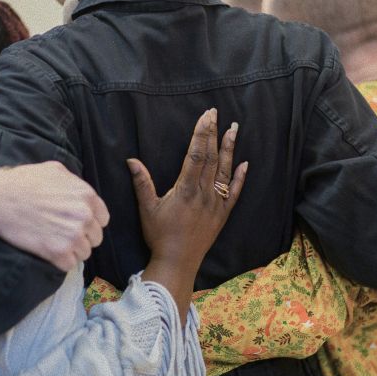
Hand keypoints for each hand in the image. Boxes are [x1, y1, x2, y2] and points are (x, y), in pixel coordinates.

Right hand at [0, 162, 109, 271]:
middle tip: (62, 234)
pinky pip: (69, 264)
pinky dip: (60, 261)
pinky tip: (48, 251)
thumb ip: (74, 182)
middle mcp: (84, 216)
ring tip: (54, 242)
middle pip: (95, 237)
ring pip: (84, 253)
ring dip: (71, 251)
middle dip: (82, 237)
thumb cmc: (23, 182)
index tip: (77, 224)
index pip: (102, 219)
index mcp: (87, 196)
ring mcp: (73, 235)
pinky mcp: (58, 252)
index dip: (90, 223)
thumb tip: (81, 193)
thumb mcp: (55, 170)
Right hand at [130, 109, 246, 320]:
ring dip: (230, 148)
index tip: (205, 116)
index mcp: (185, 189)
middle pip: (211, 157)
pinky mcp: (222, 214)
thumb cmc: (159, 235)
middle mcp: (204, 193)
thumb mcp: (147, 208)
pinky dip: (240, 177)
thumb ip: (142, 182)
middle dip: (214, 133)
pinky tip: (245, 163)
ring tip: (234, 129)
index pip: (196, 154)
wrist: (178, 262)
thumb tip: (131, 160)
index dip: (201, 133)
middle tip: (217, 113)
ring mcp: (216, 203)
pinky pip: (235, 193)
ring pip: (225, 170)